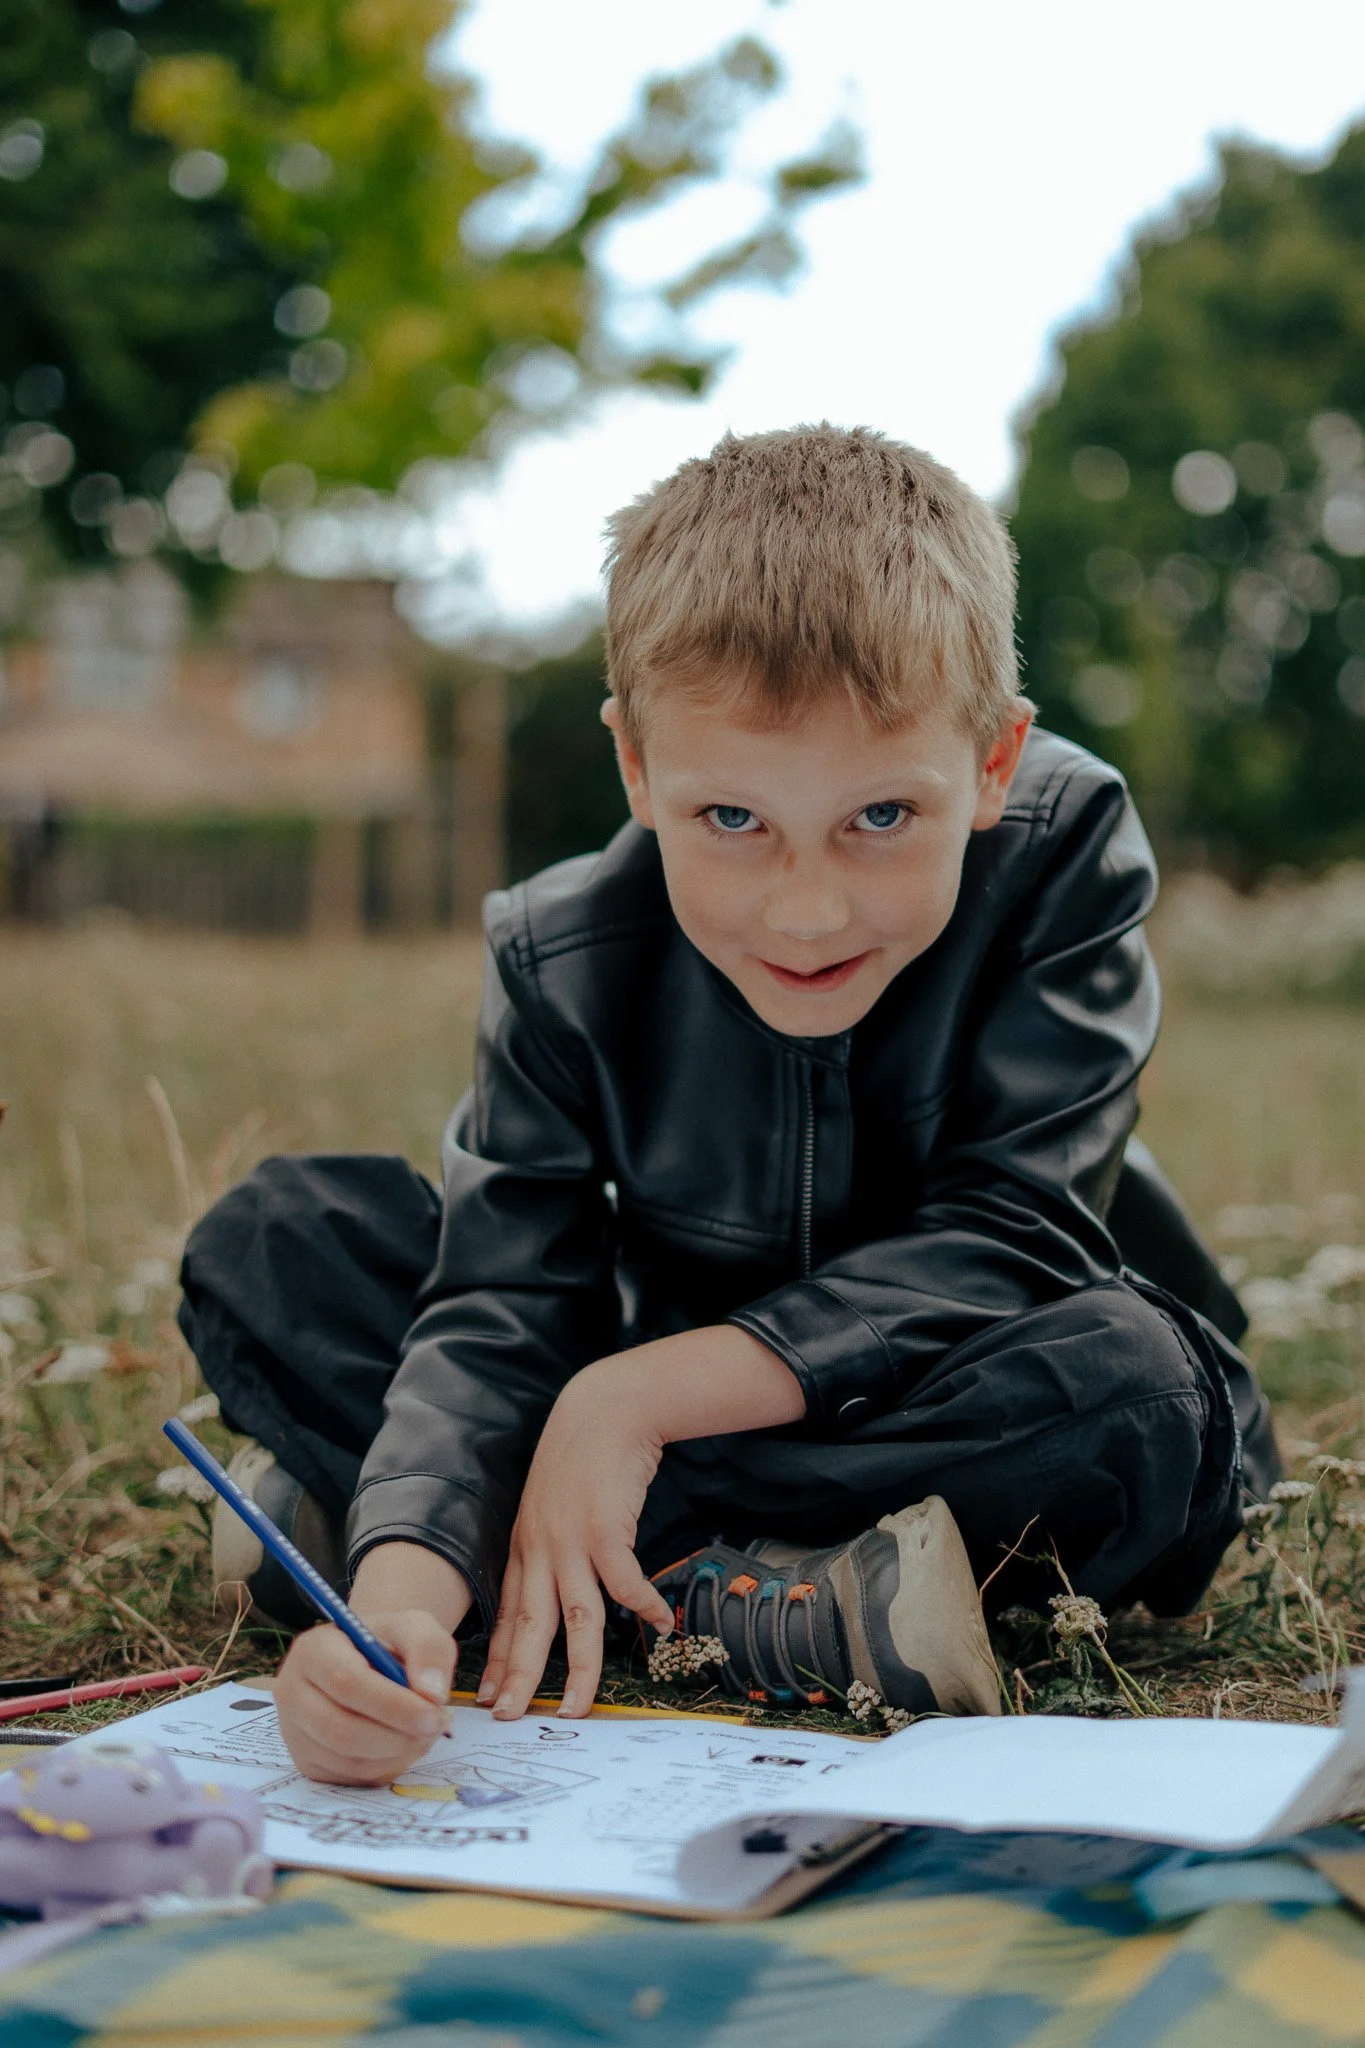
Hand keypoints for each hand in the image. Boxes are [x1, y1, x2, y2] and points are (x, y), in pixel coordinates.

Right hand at [275, 1542, 471, 1783]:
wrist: (368, 1661)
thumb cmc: (388, 1643)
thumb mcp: (415, 1627)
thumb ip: (429, 1649)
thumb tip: (431, 1695)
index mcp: (313, 1650)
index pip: (347, 1683)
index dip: (393, 1705)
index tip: (433, 1715)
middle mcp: (292, 1692)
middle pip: (341, 1730)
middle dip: (397, 1736)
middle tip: (435, 1727)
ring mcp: (294, 1732)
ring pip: (347, 1760)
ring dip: (396, 1754)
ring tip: (422, 1731)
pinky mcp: (307, 1762)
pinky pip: (349, 1778)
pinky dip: (386, 1767)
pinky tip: (401, 1743)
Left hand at [479, 1358, 674, 1722]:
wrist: (603, 1411)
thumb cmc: (581, 1458)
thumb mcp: (549, 1504)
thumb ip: (549, 1545)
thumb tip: (559, 1586)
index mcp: (524, 1547)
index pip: (506, 1614)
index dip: (498, 1656)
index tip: (486, 1695)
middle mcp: (541, 1549)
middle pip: (529, 1626)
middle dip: (519, 1677)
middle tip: (509, 1718)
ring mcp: (572, 1541)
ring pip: (575, 1618)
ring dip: (579, 1668)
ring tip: (579, 1708)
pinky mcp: (606, 1529)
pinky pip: (624, 1584)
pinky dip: (643, 1608)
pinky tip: (661, 1626)